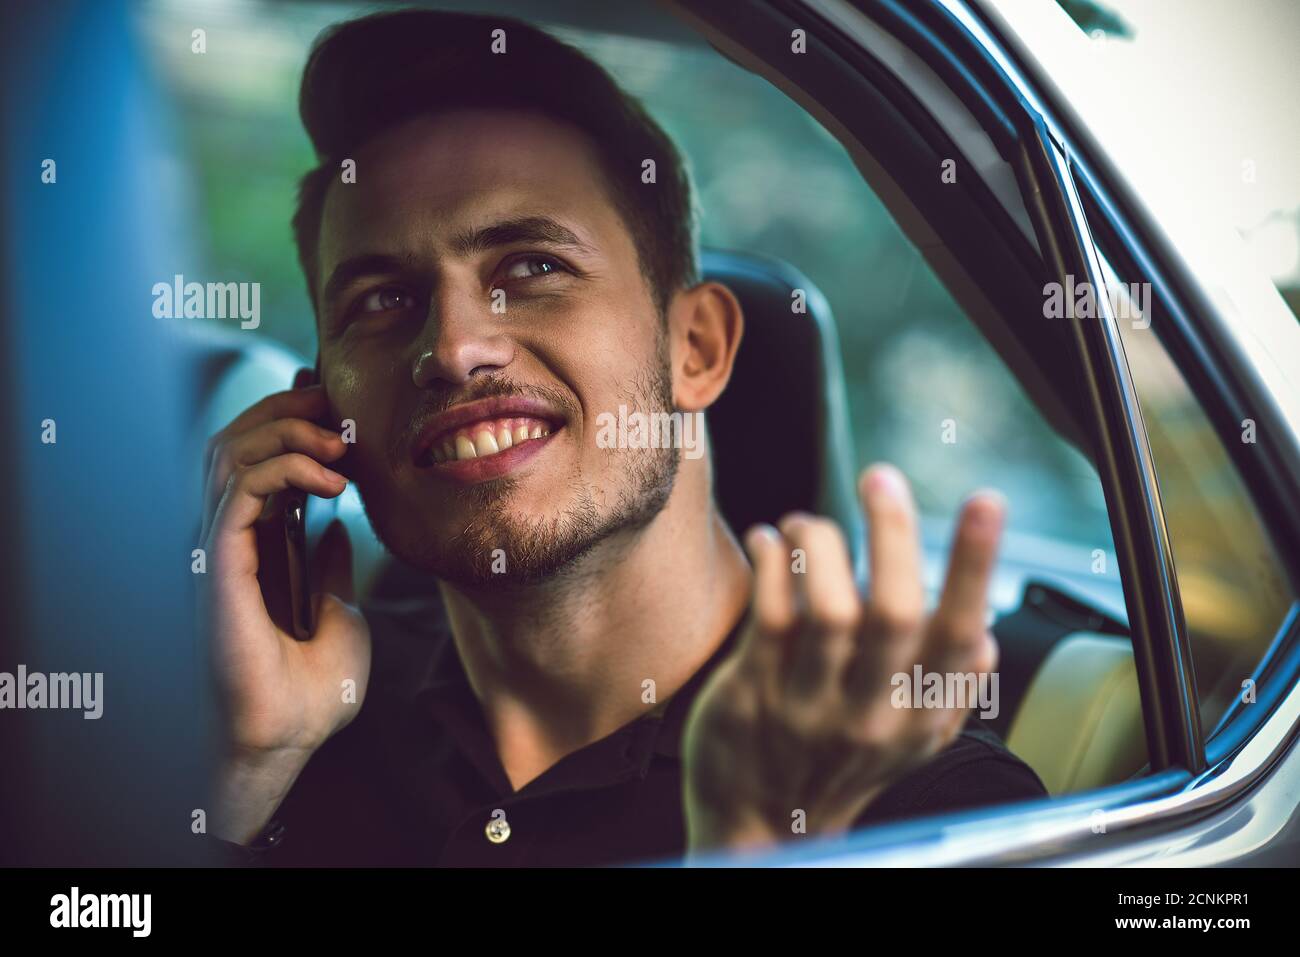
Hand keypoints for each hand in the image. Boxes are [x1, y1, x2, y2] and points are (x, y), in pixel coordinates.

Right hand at [198, 371, 370, 842]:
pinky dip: (285, 468)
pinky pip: (238, 490)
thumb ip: (331, 569)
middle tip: (336, 408)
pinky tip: (330, 480)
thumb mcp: (339, 613)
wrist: (291, 736)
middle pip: (233, 442)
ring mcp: (217, 550)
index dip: (290, 424)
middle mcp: (227, 541)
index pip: (254, 460)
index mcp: (254, 548)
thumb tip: (336, 531)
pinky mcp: (217, 564)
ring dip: (287, 432)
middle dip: (285, 411)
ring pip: (228, 453)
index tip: (339, 414)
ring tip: (340, 444)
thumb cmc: (310, 690)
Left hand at [682, 463, 1003, 852]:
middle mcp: (871, 714)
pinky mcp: (752, 696)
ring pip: (826, 605)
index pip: (959, 634)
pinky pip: (768, 613)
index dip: (975, 565)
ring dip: (817, 542)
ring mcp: (809, 707)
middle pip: (892, 610)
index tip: (986, 501)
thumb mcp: (909, 743)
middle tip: (880, 478)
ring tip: (803, 523)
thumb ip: (950, 693)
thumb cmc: (840, 767)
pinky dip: (769, 561)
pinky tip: (767, 540)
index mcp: (920, 717)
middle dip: (891, 531)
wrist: (762, 831)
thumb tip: (987, 636)